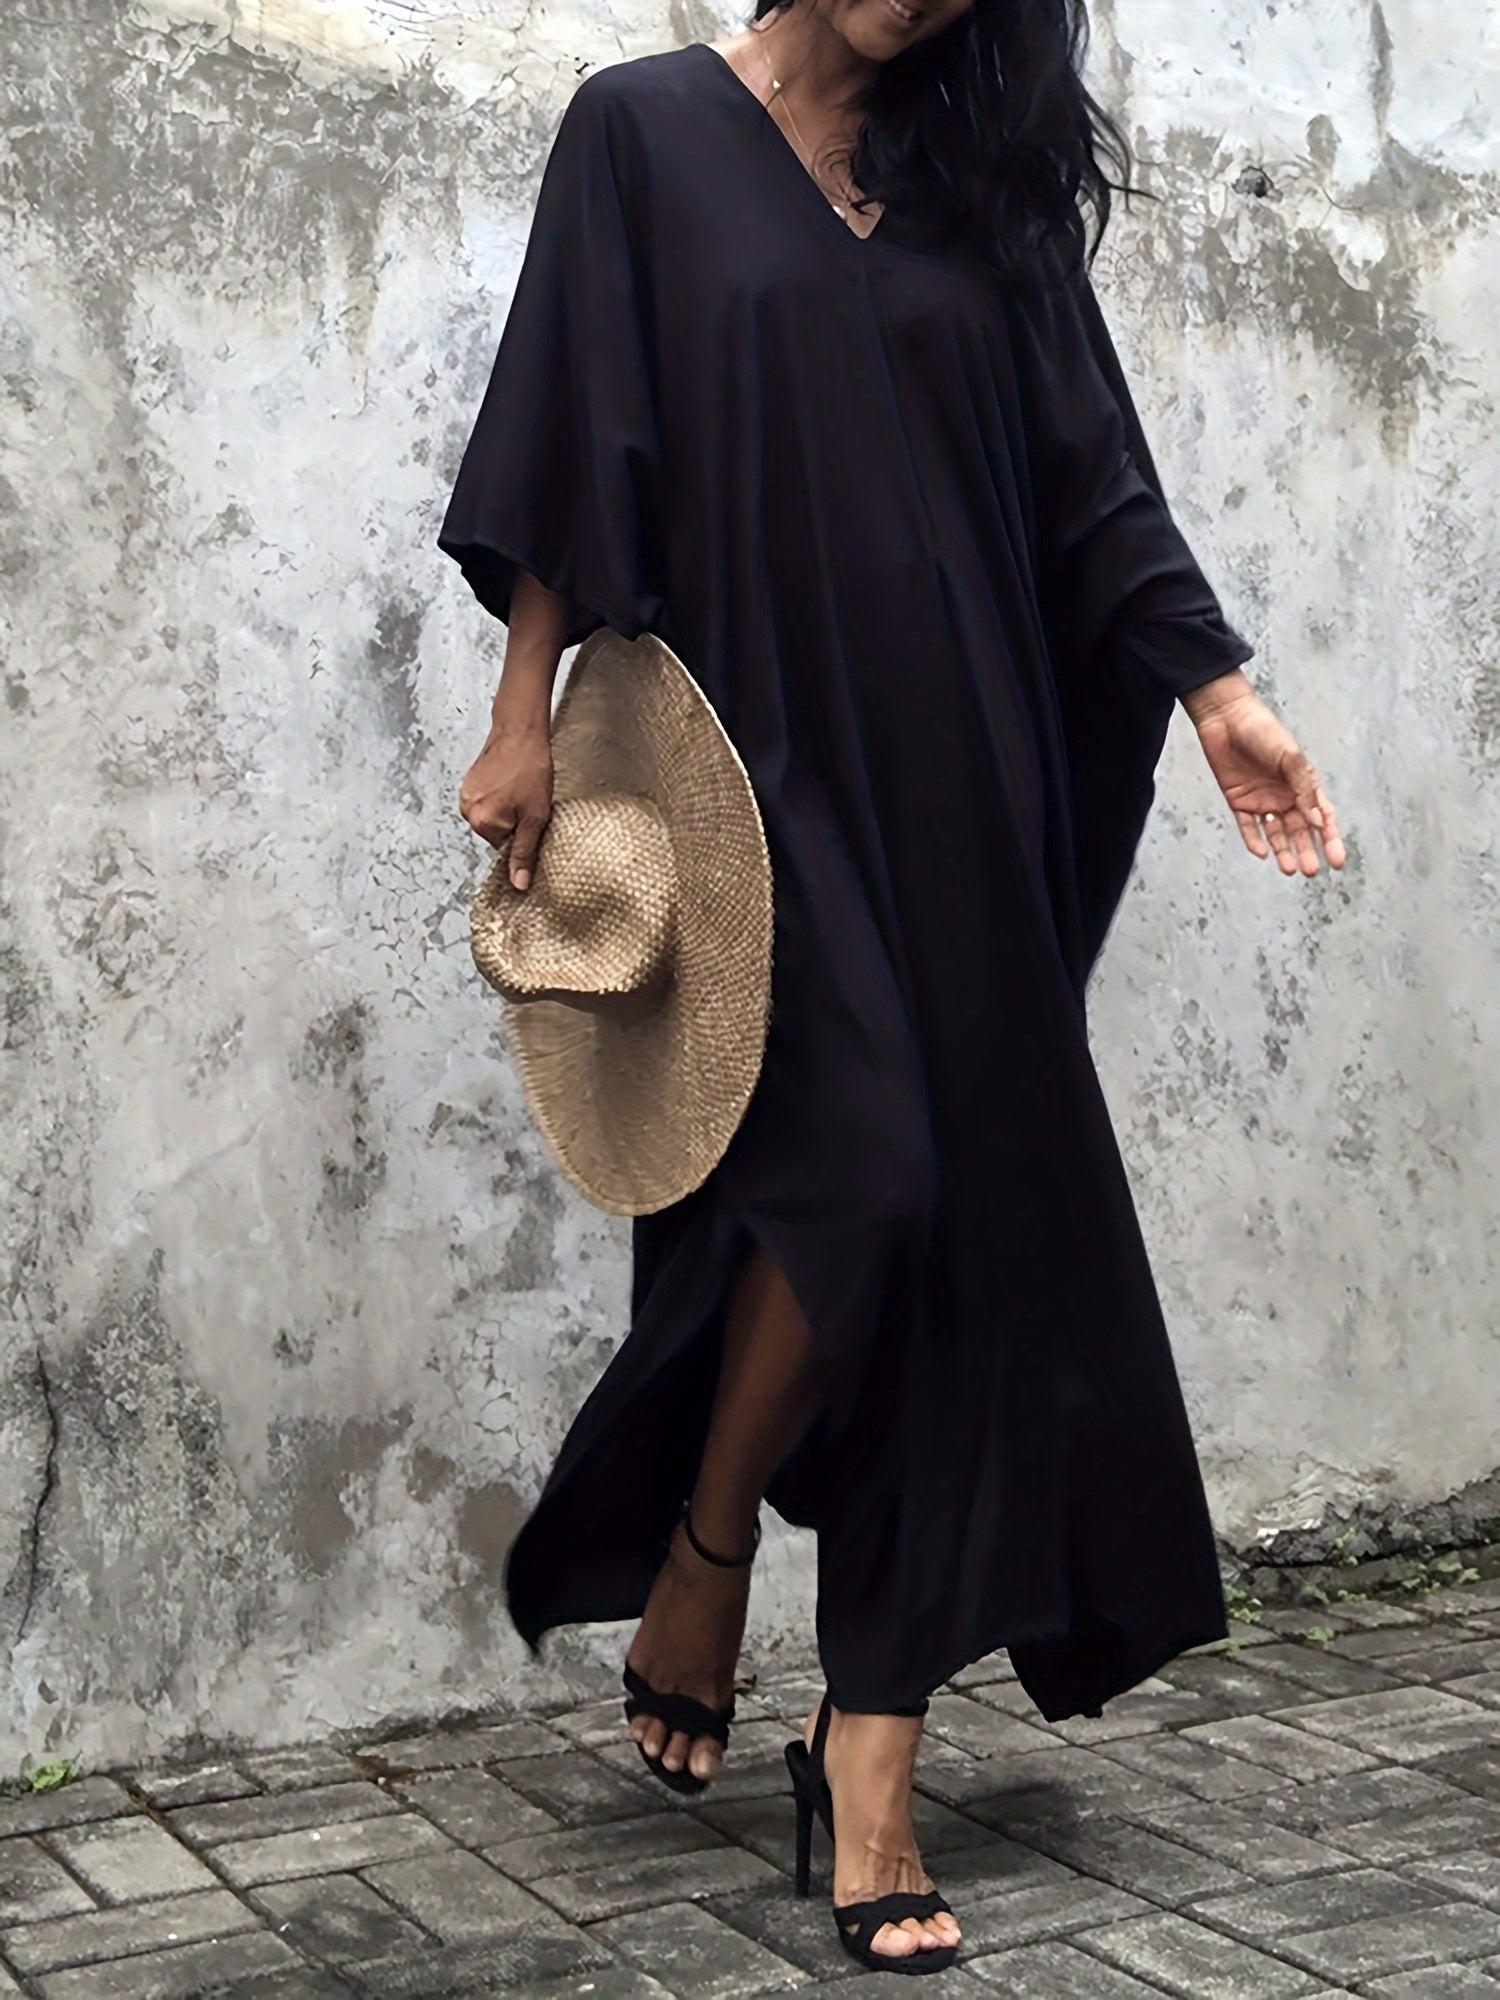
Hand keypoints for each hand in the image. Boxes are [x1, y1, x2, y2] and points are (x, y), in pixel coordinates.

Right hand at [458, 716, 552, 890]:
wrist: (521, 732)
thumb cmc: (531, 769)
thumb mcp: (536, 817)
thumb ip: (525, 853)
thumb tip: (518, 885)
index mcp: (482, 822)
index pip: (505, 848)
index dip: (523, 834)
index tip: (532, 818)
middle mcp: (468, 811)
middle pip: (496, 832)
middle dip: (514, 821)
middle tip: (528, 801)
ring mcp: (466, 795)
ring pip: (492, 816)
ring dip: (507, 808)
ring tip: (520, 788)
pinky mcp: (468, 782)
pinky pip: (486, 801)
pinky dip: (499, 795)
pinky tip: (511, 781)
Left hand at [1181, 672, 1346, 875]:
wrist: (1227, 718)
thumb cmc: (1264, 731)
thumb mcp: (1289, 757)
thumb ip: (1303, 789)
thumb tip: (1317, 821)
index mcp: (1304, 784)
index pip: (1322, 817)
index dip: (1331, 839)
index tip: (1338, 861)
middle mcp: (1285, 796)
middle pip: (1300, 831)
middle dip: (1307, 851)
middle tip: (1311, 871)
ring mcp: (1262, 800)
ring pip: (1276, 834)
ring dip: (1284, 851)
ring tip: (1290, 869)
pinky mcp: (1239, 802)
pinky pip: (1249, 827)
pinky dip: (1255, 840)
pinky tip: (1262, 853)